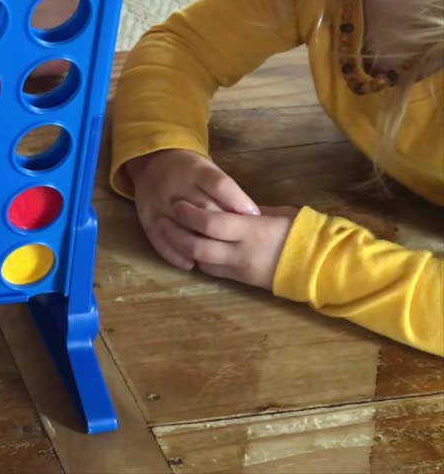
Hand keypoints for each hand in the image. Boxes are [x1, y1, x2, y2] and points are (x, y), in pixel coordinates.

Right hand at [126, 149, 259, 270]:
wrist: (151, 163)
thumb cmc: (190, 171)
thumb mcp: (208, 170)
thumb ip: (226, 191)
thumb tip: (253, 216)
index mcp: (195, 170)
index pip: (220, 185)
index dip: (238, 201)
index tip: (254, 215)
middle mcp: (176, 186)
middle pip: (204, 209)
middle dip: (224, 227)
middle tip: (240, 242)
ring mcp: (159, 203)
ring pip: (183, 228)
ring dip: (202, 244)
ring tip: (219, 257)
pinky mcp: (146, 218)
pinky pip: (160, 240)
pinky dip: (176, 255)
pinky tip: (191, 264)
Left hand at [170, 202, 298, 288]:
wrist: (321, 266)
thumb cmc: (303, 232)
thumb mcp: (277, 213)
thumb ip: (249, 211)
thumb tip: (227, 204)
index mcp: (250, 231)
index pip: (211, 223)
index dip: (190, 214)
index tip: (177, 205)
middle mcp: (241, 252)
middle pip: (198, 246)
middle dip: (177, 234)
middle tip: (164, 221)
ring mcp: (241, 270)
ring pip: (202, 262)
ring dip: (184, 250)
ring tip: (171, 236)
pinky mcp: (243, 282)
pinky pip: (214, 272)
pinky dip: (200, 260)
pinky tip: (192, 250)